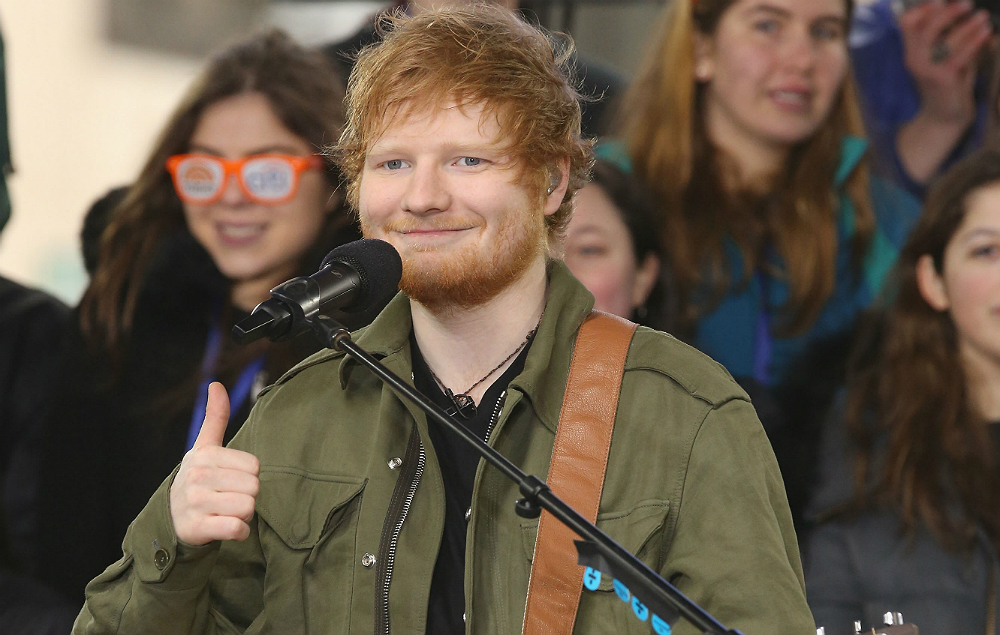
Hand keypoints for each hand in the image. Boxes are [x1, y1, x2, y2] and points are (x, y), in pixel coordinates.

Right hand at [170, 382, 259, 545]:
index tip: (232, 479)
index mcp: (205, 455)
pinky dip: (239, 532)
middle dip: (248, 496)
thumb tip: (216, 384)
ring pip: (248, 508)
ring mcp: (195, 503)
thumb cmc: (198, 478)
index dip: (249, 476)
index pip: (255, 466)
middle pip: (254, 487)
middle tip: (229, 498)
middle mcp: (197, 477)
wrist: (171, 517)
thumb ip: (215, 417)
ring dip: (244, 515)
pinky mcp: (197, 528)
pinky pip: (237, 528)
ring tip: (226, 512)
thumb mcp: (204, 446)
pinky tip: (227, 527)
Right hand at [899, 1, 993, 125]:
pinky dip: (975, 40)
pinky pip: (960, 54)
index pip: (906, 24)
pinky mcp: (943, 79)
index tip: (941, 1)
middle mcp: (914, 60)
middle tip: (967, 3)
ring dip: (967, 25)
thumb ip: (950, 38)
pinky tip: (986, 33)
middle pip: (924, 28)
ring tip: (983, 16)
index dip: (922, 9)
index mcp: (911, 53)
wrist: (944, 118)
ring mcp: (927, 70)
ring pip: (944, 39)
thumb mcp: (945, 58)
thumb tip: (964, 14)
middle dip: (947, 12)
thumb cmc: (948, 86)